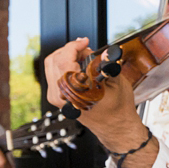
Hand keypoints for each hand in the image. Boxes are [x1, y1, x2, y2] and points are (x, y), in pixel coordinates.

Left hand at [43, 39, 149, 154]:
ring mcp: (56, 97)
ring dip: (66, 57)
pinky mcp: (57, 98)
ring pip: (51, 66)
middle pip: (54, 60)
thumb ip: (106, 63)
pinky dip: (64, 66)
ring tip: (85, 59)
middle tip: (86, 51)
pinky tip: (79, 68)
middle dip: (70, 50)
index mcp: (75, 91)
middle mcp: (61, 95)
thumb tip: (104, 50)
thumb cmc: (117, 108)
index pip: (63, 59)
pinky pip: (54, 75)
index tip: (84, 42)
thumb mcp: (116, 81)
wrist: (115, 126)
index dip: (74, 46)